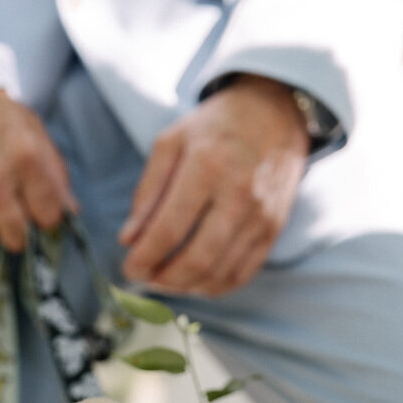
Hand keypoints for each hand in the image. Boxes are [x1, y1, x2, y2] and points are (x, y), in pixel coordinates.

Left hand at [119, 75, 309, 296]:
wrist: (274, 115)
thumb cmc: (213, 130)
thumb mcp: (170, 143)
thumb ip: (147, 192)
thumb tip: (128, 240)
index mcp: (208, 166)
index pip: (170, 229)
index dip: (144, 258)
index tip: (128, 268)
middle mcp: (239, 194)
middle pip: (197, 259)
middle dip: (163, 279)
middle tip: (144, 278)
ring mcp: (261, 216)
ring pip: (219, 274)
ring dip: (184, 287)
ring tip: (164, 280)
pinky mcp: (273, 230)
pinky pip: (241, 275)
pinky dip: (212, 287)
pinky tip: (192, 280)